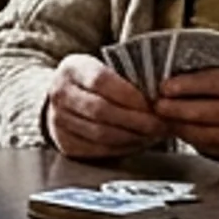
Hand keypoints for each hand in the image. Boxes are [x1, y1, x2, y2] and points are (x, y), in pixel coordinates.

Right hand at [46, 55, 166, 160]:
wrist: (64, 98)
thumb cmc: (95, 82)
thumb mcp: (105, 68)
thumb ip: (127, 78)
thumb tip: (159, 97)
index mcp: (72, 68)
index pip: (101, 81)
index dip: (129, 95)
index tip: (152, 104)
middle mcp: (60, 94)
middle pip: (100, 110)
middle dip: (136, 120)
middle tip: (159, 125)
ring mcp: (58, 120)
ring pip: (100, 134)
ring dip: (132, 137)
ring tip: (153, 135)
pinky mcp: (64, 143)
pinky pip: (97, 150)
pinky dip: (122, 148)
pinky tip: (138, 143)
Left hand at [153, 65, 218, 167]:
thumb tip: (183, 79)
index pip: (216, 83)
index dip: (187, 85)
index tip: (165, 86)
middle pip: (207, 112)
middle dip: (177, 109)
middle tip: (158, 106)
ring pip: (207, 135)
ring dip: (182, 128)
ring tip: (167, 120)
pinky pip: (215, 150)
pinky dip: (196, 142)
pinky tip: (185, 134)